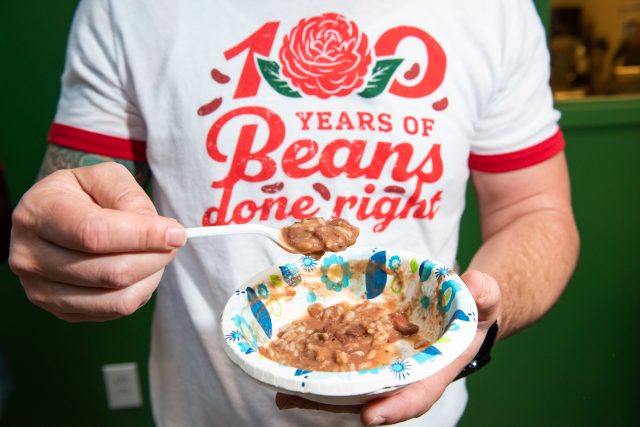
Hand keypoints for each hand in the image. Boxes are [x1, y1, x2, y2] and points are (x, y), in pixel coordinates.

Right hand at [9, 162, 185, 321]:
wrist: (55, 217)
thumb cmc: (83, 194)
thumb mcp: (104, 177)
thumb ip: (129, 197)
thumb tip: (159, 230)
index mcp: (38, 213)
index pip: (95, 234)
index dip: (142, 236)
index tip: (177, 233)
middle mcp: (30, 256)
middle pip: (110, 272)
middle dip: (155, 258)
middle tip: (172, 242)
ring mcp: (41, 289)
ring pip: (116, 298)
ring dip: (151, 277)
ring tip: (157, 255)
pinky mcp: (60, 311)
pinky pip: (114, 312)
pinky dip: (138, 292)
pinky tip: (140, 271)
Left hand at [275, 270, 500, 425]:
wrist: (460, 307)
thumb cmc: (473, 309)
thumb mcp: (484, 300)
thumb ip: (484, 294)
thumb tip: (474, 285)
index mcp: (436, 369)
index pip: (417, 394)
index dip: (395, 407)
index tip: (370, 417)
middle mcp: (406, 374)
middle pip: (372, 396)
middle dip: (339, 402)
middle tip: (301, 397)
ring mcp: (386, 365)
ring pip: (353, 384)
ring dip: (321, 390)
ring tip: (286, 390)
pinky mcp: (372, 351)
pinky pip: (346, 362)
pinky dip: (322, 366)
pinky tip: (293, 363)